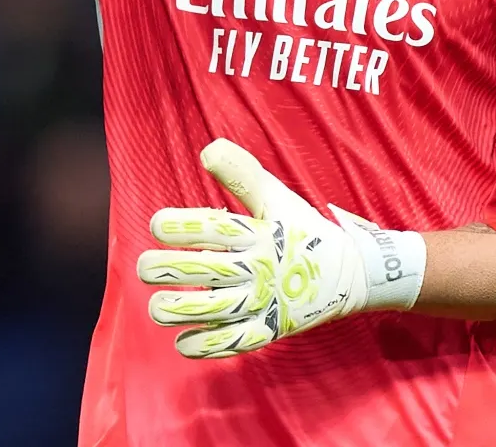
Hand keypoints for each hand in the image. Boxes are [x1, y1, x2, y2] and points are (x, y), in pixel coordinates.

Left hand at [136, 139, 425, 358]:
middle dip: (169, 270)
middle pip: (210, 270)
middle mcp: (262, 268)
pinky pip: (236, 342)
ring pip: (217, 311)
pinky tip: (182, 342)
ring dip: (181, 311)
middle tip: (144, 267)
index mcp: (262, 233)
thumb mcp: (277, 197)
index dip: (182, 226)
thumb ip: (242, 173)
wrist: (352, 273)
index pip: (216, 228)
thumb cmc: (303, 231)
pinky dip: (207, 346)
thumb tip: (207, 149)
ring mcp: (267, 302)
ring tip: (157, 306)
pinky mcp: (272, 329)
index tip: (157, 225)